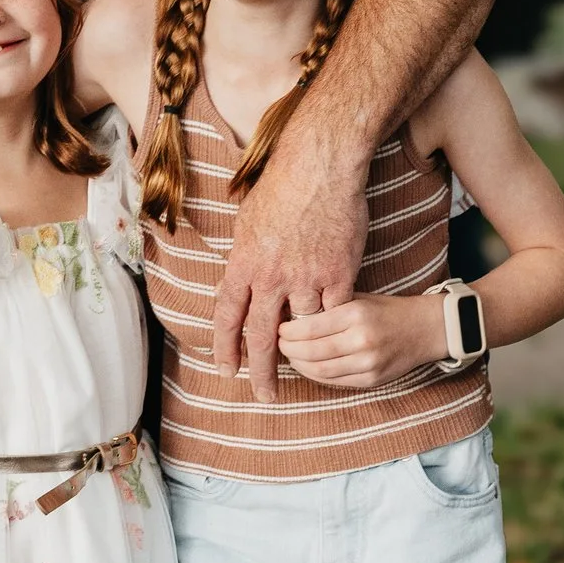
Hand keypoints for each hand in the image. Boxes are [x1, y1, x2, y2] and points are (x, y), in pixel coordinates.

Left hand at [212, 134, 368, 401]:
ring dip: (302, 350)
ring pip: (303, 329)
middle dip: (261, 371)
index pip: (228, 316)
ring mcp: (306, 278)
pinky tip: (333, 336)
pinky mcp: (338, 274)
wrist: (320, 166)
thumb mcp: (247, 221)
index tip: (227, 370)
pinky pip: (335, 311)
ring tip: (302, 365)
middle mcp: (271, 277)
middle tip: (263, 395)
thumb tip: (238, 279)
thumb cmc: (282, 186)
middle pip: (262, 337)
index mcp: (243, 264)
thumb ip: (244, 257)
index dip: (225, 347)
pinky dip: (332, 325)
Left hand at [277, 293, 447, 389]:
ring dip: (299, 365)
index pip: (310, 328)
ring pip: (320, 371)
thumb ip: (329, 307)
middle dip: (288, 350)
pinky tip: (308, 365)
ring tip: (290, 355)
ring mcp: (368, 364)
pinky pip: (335, 382)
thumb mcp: (358, 298)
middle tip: (278, 343)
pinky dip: (316, 375)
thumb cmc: (386, 310)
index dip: (287, 332)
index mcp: (356, 315)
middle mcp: (362, 340)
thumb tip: (291, 315)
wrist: (425, 329)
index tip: (278, 328)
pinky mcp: (372, 380)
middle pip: (311, 352)